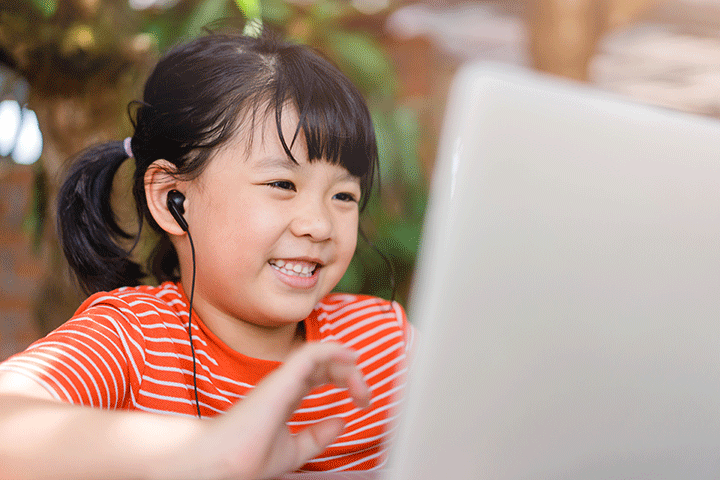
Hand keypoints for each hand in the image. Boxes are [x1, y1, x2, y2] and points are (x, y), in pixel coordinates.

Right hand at [195, 342, 370, 479]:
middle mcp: (286, 383)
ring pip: (321, 353)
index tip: (362, 400)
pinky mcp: (282, 379)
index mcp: (287, 395)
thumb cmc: (247, 457)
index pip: (320, 374)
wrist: (222, 462)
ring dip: (347, 364)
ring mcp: (283, 379)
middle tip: (365, 396)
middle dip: (350, 373)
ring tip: (361, 385)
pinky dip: (333, 349)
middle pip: (324, 362)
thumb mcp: (293, 449)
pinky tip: (350, 357)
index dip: (344, 379)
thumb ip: (316, 436)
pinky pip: (311, 352)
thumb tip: (341, 422)